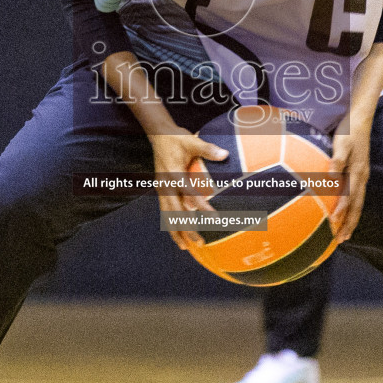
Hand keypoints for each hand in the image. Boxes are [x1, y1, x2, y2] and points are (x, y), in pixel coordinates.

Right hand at [148, 129, 227, 249]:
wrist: (158, 135)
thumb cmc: (176, 138)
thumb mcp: (192, 140)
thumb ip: (207, 149)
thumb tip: (225, 154)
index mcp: (174, 173)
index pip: (190, 193)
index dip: (202, 207)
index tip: (214, 218)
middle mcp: (165, 184)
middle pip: (175, 211)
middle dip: (186, 228)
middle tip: (200, 242)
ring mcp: (161, 188)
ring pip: (167, 215)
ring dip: (176, 231)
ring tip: (185, 248)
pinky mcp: (161, 190)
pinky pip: (165, 211)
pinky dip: (171, 224)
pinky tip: (178, 235)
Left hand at [328, 127, 370, 242]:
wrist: (360, 120)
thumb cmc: (348, 131)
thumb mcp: (341, 143)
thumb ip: (337, 161)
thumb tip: (331, 177)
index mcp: (357, 172)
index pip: (350, 196)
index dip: (342, 211)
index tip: (333, 223)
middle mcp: (361, 177)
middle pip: (356, 206)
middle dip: (349, 224)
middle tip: (340, 240)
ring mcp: (362, 177)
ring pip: (357, 203)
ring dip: (350, 220)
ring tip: (343, 234)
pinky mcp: (359, 174)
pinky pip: (356, 197)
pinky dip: (350, 209)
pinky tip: (344, 214)